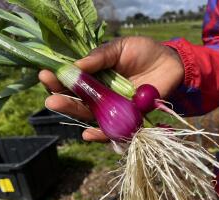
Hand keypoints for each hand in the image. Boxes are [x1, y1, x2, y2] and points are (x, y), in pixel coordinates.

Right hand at [39, 36, 183, 141]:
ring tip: (58, 107)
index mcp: (96, 75)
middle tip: (50, 99)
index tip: (46, 75)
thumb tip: (76, 65)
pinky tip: (87, 133)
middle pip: (78, 101)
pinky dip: (101, 134)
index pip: (73, 81)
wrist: (172, 62)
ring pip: (91, 115)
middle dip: (62, 100)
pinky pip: (113, 129)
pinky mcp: (129, 118)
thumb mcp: (119, 47)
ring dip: (74, 114)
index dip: (59, 79)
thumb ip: (100, 56)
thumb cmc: (143, 51)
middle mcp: (101, 93)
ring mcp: (113, 107)